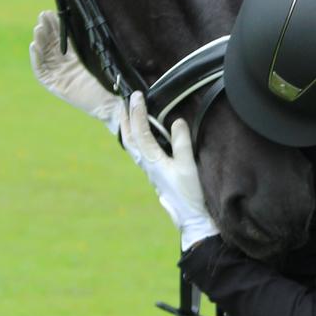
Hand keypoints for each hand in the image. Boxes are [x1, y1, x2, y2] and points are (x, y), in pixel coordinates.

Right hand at [29, 11, 121, 131]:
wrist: (110, 103)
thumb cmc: (109, 82)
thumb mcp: (99, 58)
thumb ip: (91, 44)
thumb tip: (87, 20)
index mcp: (75, 60)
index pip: (62, 40)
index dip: (56, 27)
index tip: (52, 13)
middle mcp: (65, 67)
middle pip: (50, 46)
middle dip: (46, 30)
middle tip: (43, 15)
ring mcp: (59, 76)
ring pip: (44, 56)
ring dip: (39, 41)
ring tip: (38, 28)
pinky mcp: (54, 85)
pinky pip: (40, 71)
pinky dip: (36, 58)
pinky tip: (34, 45)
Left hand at [119, 91, 218, 250]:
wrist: (191, 219)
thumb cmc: (190, 194)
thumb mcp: (188, 166)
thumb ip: (181, 143)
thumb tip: (176, 121)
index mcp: (152, 161)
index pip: (140, 132)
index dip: (138, 112)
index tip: (136, 95)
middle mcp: (147, 165)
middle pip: (129, 139)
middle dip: (125, 119)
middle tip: (123, 102)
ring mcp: (151, 171)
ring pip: (133, 147)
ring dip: (129, 129)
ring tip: (129, 115)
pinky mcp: (157, 175)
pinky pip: (141, 153)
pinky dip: (138, 140)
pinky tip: (143, 138)